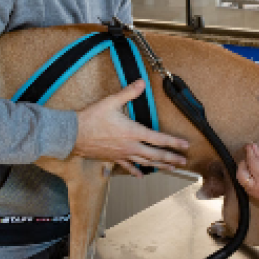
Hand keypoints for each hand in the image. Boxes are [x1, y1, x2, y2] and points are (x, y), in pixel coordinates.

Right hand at [73, 80, 188, 176]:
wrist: (73, 135)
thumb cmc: (91, 118)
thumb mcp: (111, 102)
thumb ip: (128, 93)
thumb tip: (142, 82)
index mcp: (132, 132)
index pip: (158, 139)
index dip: (173, 142)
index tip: (185, 145)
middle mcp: (130, 146)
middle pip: (155, 155)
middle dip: (171, 158)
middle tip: (183, 161)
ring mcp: (122, 154)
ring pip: (145, 162)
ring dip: (159, 165)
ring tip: (171, 168)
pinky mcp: (113, 158)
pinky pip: (128, 167)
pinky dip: (136, 171)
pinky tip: (141, 176)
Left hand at [236, 143, 258, 208]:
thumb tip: (253, 149)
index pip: (250, 161)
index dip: (249, 152)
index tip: (249, 146)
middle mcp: (257, 187)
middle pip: (240, 174)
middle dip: (243, 164)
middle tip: (251, 157)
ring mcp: (258, 195)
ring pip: (243, 183)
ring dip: (246, 172)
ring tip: (255, 165)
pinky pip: (250, 188)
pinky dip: (250, 180)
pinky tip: (258, 175)